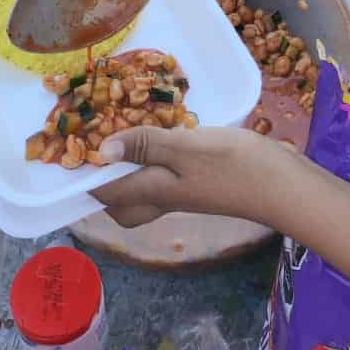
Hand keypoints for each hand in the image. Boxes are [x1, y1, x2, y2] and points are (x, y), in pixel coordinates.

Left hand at [94, 124, 295, 229]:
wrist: (282, 186)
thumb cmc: (234, 165)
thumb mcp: (187, 148)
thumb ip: (146, 145)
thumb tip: (101, 151)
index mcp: (155, 191)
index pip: (108, 192)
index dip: (85, 178)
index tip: (67, 155)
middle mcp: (167, 198)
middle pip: (124, 205)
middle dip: (105, 188)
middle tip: (94, 156)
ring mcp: (188, 194)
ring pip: (145, 194)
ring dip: (130, 175)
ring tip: (122, 145)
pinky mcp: (205, 185)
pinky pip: (167, 181)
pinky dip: (156, 166)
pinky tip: (164, 143)